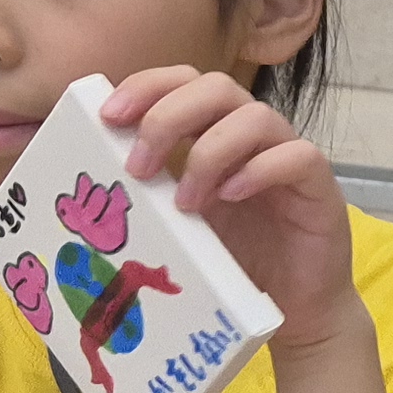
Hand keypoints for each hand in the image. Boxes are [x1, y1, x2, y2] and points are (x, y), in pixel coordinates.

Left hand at [97, 66, 357, 349]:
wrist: (293, 311)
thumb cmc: (231, 265)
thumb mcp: (174, 224)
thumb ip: (141, 194)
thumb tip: (73, 179)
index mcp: (214, 133)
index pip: (183, 82)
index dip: (147, 87)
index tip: (110, 117)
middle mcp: (252, 136)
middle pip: (217, 87)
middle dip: (169, 117)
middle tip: (138, 166)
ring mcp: (288, 156)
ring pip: (256, 117)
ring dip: (210, 153)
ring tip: (186, 202)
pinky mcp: (319, 185)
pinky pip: (296, 156)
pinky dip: (259, 170)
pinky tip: (231, 197)